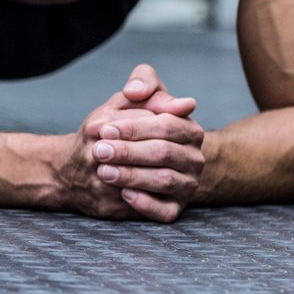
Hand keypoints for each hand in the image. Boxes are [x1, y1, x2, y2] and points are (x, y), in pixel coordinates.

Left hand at [85, 64, 204, 221]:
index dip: (133, 127)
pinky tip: (124, 194)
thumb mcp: (135, 98)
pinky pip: (165, 211)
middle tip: (98, 152)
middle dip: (128, 152)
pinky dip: (145, 203)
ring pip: (163, 181)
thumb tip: (137, 90)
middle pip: (162, 153)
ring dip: (132, 176)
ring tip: (104, 172)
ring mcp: (188, 184)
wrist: (121, 160)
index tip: (105, 130)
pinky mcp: (175, 208)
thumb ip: (142, 83)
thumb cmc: (128, 126)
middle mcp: (194, 158)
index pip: (165, 125)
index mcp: (189, 129)